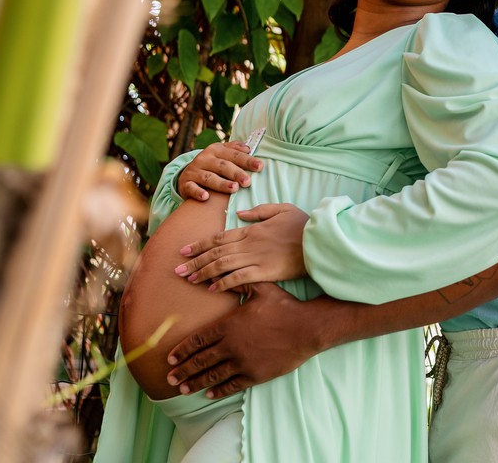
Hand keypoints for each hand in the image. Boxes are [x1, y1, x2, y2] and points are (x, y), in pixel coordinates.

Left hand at [165, 282, 324, 398]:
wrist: (306, 328)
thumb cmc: (284, 306)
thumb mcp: (260, 289)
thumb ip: (237, 284)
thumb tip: (217, 278)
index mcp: (228, 325)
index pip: (197, 340)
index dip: (182, 350)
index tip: (170, 358)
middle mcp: (231, 346)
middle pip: (200, 361)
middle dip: (183, 370)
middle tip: (169, 378)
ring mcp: (242, 362)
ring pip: (212, 375)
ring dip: (195, 383)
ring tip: (182, 388)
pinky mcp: (255, 375)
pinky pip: (231, 385)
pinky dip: (218, 390)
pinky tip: (209, 393)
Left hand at [175, 203, 309, 290]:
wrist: (320, 241)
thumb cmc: (304, 225)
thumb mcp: (283, 209)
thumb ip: (259, 211)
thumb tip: (239, 214)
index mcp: (252, 229)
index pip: (219, 236)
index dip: (200, 244)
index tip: (184, 251)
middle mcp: (249, 243)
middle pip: (215, 252)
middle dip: (195, 261)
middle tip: (177, 270)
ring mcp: (256, 258)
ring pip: (222, 265)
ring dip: (203, 272)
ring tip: (189, 280)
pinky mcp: (265, 272)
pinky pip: (239, 278)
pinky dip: (224, 283)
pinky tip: (212, 289)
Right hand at [177, 141, 262, 201]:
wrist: (187, 175)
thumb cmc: (212, 165)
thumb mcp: (222, 154)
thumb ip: (234, 149)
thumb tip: (248, 148)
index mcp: (215, 149)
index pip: (234, 154)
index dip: (247, 160)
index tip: (260, 166)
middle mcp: (204, 158)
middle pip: (223, 166)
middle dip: (236, 173)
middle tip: (248, 182)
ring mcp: (193, 171)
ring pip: (209, 178)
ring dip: (221, 183)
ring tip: (234, 189)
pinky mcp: (185, 184)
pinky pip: (191, 188)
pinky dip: (198, 192)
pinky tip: (206, 197)